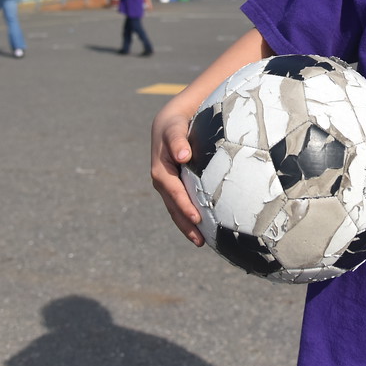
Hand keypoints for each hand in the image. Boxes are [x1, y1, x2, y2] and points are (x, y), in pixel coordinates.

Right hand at [150, 105, 203, 245]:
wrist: (169, 123)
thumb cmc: (175, 124)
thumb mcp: (175, 128)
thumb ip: (178, 140)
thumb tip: (183, 156)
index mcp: (161, 170)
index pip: (174, 192)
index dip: (185, 205)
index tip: (197, 218)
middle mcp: (162, 181)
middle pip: (174, 207)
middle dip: (186, 224)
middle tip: (200, 240)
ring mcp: (167, 186)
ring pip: (176, 209)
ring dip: (187, 226)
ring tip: (201, 242)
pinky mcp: (175, 187)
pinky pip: (181, 205)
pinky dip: (189, 217)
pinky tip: (203, 229)